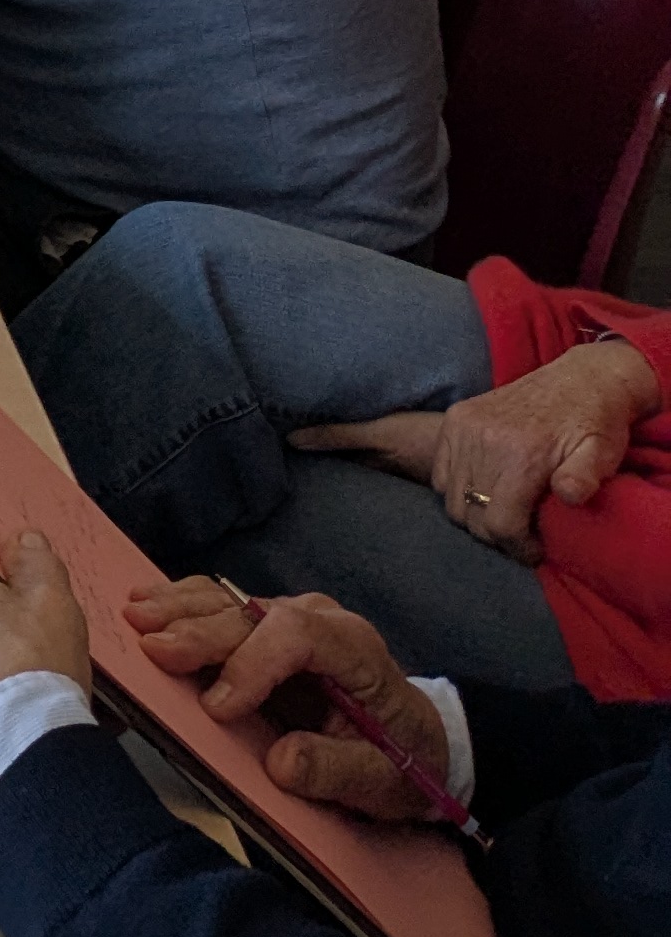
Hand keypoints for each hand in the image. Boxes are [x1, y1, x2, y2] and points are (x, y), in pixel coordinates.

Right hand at [127, 576, 451, 819]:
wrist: (419, 741)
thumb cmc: (403, 762)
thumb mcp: (382, 782)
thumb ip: (335, 771)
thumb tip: (280, 762)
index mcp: (352, 648)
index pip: (295, 637)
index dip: (252, 664)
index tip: (217, 707)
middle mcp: (318, 618)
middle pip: (250, 614)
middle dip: (199, 630)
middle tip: (150, 647)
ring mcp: (290, 615)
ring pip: (228, 600)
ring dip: (179, 608)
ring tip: (134, 614)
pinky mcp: (268, 625)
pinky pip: (221, 605)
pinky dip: (182, 604)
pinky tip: (148, 600)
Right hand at [299, 336, 658, 558]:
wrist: (579, 383)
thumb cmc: (591, 422)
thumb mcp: (600, 449)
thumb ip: (585, 475)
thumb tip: (573, 496)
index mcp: (515, 452)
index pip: (499, 521)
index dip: (515, 545)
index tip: (532, 552)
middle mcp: (479, 439)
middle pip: (468, 513)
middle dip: (489, 530)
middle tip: (516, 538)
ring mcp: (459, 430)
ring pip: (447, 494)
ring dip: (462, 508)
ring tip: (490, 514)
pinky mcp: (448, 423)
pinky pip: (412, 455)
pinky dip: (388, 461)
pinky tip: (337, 453)